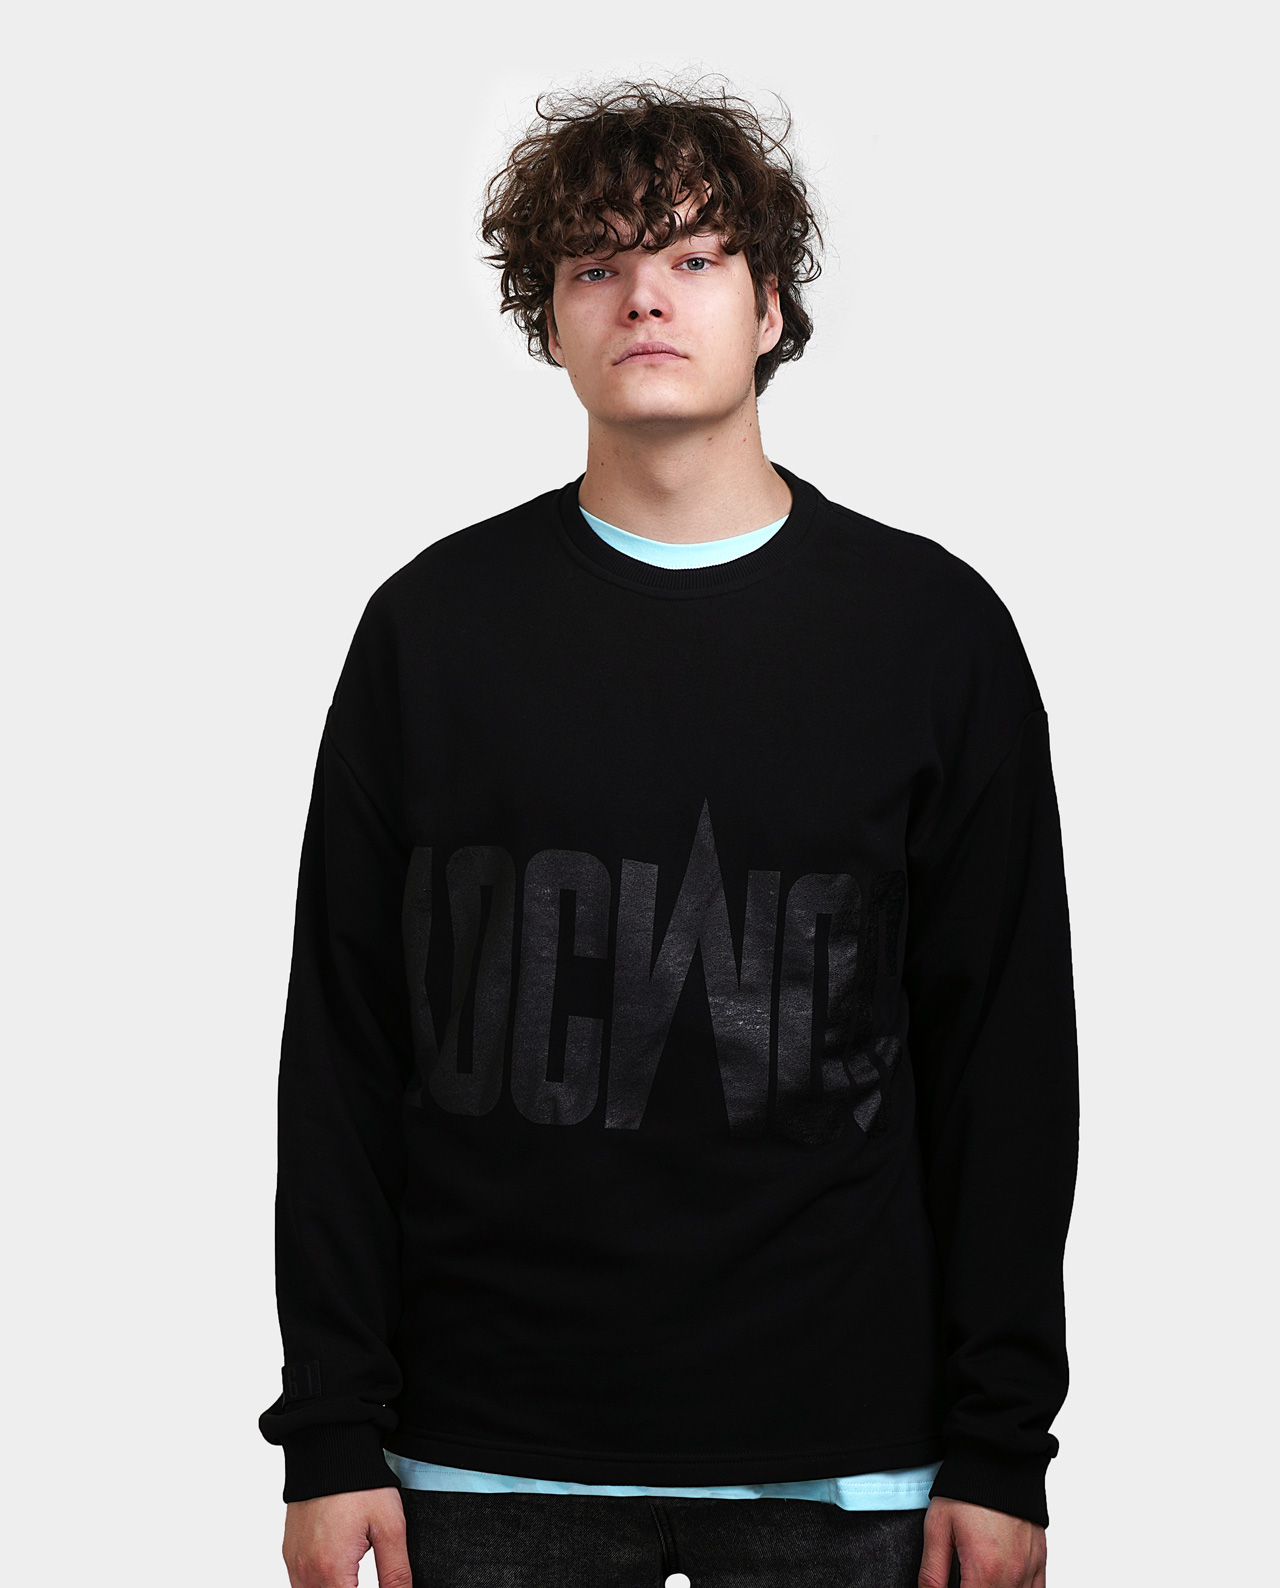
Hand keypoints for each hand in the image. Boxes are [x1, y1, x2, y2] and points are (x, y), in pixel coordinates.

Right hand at [282, 1486, 411, 1587]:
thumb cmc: (360, 1484)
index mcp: (332, 1570)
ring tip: (355, 1577)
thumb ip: (396, 1573)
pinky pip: (300, 1585)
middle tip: (367, 1576)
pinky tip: (339, 1575)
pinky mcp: (290, 1552)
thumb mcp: (390, 1527)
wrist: (330, 1447)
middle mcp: (306, 1571)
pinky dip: (318, 1585)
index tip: (385, 1586)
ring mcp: (294, 1562)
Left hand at [918, 1496, 1046, 1587]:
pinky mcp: (1039, 1559)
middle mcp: (1012, 1575)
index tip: (950, 1584)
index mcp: (984, 1571)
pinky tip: (1001, 1581)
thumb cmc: (966, 1491)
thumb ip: (932, 1573)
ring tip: (977, 1576)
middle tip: (962, 1576)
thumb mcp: (937, 1528)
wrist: (998, 1458)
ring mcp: (1029, 1569)